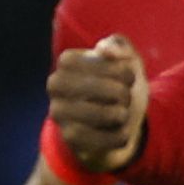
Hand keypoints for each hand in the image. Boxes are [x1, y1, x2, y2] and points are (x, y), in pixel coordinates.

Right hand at [46, 35, 149, 175]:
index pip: (100, 61)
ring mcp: (59, 112)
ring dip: (121, 114)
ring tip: (121, 113)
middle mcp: (55, 85)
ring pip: (103, 114)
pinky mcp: (69, 138)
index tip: (128, 77)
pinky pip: (103, 138)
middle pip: (100, 87)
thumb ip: (119, 46)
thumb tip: (104, 50)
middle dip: (122, 93)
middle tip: (125, 97)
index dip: (122, 70)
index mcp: (67, 62)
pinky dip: (120, 135)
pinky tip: (119, 131)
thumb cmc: (119, 86)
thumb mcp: (126, 62)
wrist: (116, 123)